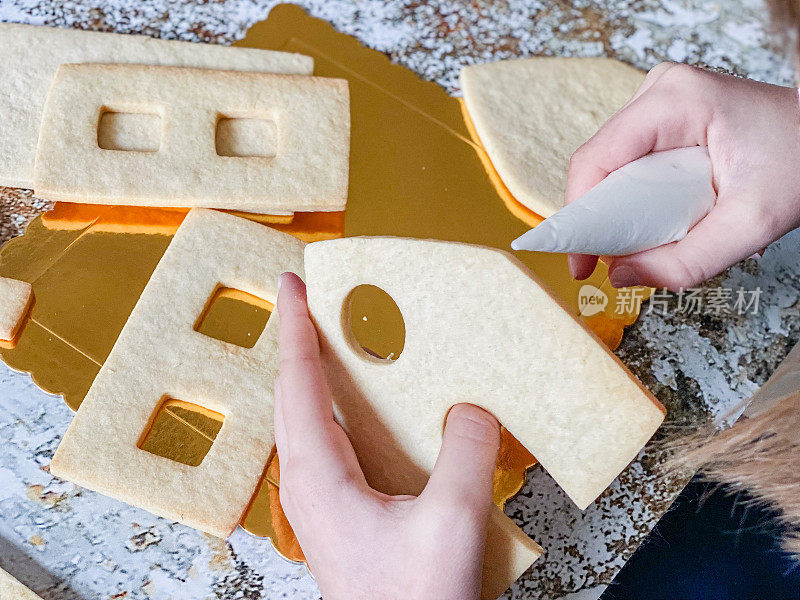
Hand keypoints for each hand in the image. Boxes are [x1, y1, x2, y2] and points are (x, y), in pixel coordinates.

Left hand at [274, 272, 500, 599]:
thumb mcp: (450, 523)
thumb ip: (464, 454)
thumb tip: (469, 409)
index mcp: (318, 475)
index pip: (299, 382)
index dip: (296, 327)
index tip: (293, 286)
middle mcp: (306, 483)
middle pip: (290, 393)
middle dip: (298, 341)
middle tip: (307, 302)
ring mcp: (316, 499)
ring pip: (302, 417)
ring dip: (310, 372)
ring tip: (327, 340)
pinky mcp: (335, 510)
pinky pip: (322, 439)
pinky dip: (329, 405)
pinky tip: (356, 405)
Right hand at [566, 62, 799, 289]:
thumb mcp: (752, 223)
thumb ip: (688, 260)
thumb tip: (623, 277)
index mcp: (677, 101)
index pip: (597, 159)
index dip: (579, 216)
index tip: (582, 264)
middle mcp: (659, 91)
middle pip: (597, 161)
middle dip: (597, 216)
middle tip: (611, 261)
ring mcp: (658, 100)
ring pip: (607, 162)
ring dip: (612, 208)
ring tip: (635, 242)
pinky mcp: (661, 115)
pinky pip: (625, 159)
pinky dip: (629, 195)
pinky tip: (647, 218)